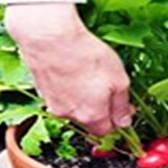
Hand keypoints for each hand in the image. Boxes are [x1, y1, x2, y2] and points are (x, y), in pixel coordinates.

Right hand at [5, 4, 132, 135]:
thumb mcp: (119, 81)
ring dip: (84, 99)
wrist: (51, 37)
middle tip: (108, 90)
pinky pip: (60, 96)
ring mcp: (53, 103)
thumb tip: (125, 123)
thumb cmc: (87, 57)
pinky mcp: (42, 90)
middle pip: (89, 120)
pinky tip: (74, 72)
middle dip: (101, 110)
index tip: (123, 108)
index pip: (106, 131)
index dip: (117, 121)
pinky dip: (69, 89)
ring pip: (74, 108)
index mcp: (92, 116)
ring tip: (90, 77)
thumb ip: (121, 106)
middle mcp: (71, 115)